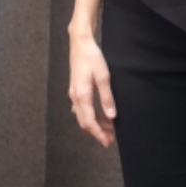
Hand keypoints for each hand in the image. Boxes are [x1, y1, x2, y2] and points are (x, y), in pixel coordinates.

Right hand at [69, 32, 116, 148]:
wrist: (80, 43)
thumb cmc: (91, 57)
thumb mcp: (103, 77)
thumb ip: (107, 98)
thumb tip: (111, 115)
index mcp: (82, 96)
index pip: (89, 122)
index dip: (98, 134)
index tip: (107, 142)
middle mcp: (75, 97)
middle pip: (85, 122)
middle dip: (97, 132)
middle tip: (110, 139)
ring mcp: (74, 93)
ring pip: (83, 116)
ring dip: (96, 124)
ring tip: (109, 129)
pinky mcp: (76, 89)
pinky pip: (82, 108)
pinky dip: (92, 115)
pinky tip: (102, 116)